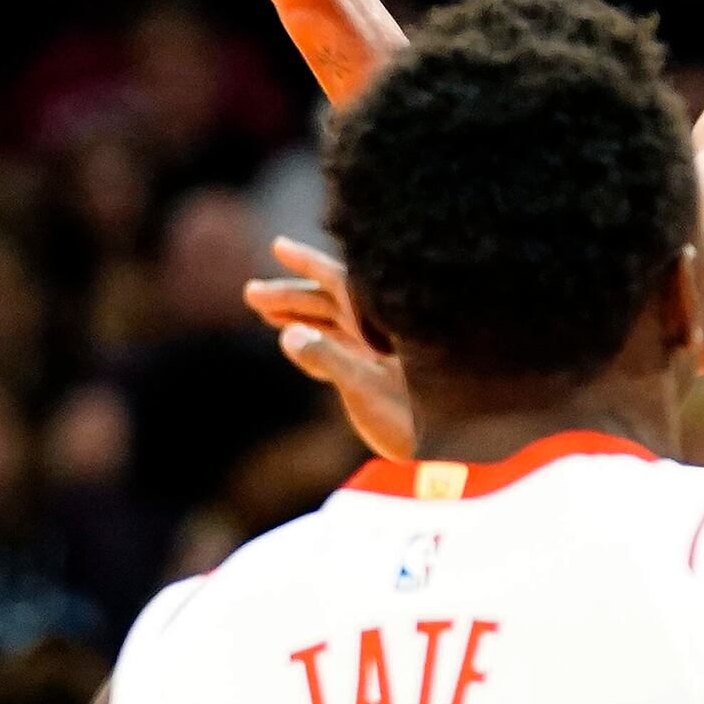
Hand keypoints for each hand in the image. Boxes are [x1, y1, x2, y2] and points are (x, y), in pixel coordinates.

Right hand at [241, 236, 414, 459]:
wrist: (451, 457)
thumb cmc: (417, 420)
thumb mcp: (369, 390)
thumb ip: (330, 360)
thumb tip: (289, 335)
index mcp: (386, 324)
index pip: (341, 283)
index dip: (309, 263)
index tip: (278, 246)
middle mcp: (384, 332)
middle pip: (331, 304)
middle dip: (293, 297)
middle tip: (252, 294)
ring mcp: (382, 353)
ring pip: (334, 327)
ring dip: (300, 319)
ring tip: (265, 313)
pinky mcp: (380, 376)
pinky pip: (342, 351)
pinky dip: (316, 345)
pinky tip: (294, 343)